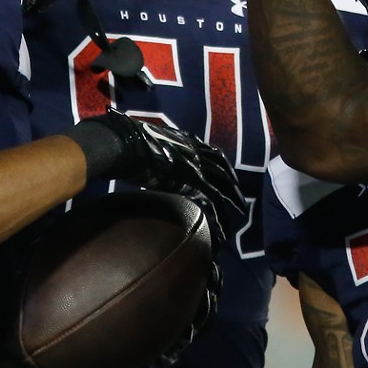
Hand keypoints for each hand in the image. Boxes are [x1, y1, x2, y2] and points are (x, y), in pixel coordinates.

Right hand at [86, 110, 246, 239]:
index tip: (230, 178)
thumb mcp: (151, 144)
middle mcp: (195, 150)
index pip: (213, 154)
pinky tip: (223, 226)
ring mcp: (194, 163)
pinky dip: (219, 213)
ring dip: (234, 199)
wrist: (125, 142)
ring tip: (240, 212)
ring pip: (223, 184)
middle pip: (223, 169)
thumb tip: (154, 159)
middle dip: (233, 185)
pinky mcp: (190, 178)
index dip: (224, 167)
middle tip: (241, 200)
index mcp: (187, 141)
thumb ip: (161, 151)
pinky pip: (212, 198)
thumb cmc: (130, 143)